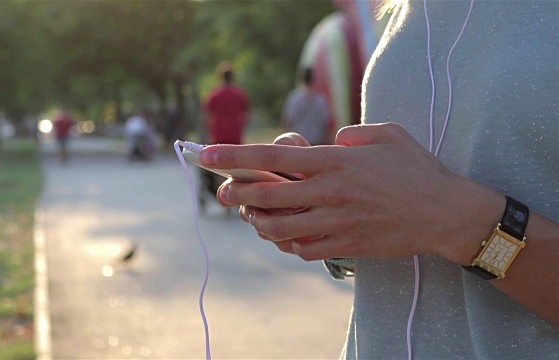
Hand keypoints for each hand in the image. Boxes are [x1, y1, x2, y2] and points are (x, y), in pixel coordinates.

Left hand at [201, 123, 503, 262]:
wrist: (444, 214)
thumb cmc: (417, 170)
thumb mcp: (386, 135)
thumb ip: (351, 133)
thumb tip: (330, 141)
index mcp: (333, 162)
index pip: (272, 157)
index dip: (234, 156)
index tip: (206, 155)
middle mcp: (327, 193)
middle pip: (264, 196)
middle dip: (235, 194)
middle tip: (225, 191)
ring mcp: (334, 223)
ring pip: (276, 227)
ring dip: (256, 221)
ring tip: (253, 214)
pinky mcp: (343, 246)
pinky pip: (301, 249)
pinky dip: (285, 242)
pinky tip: (285, 234)